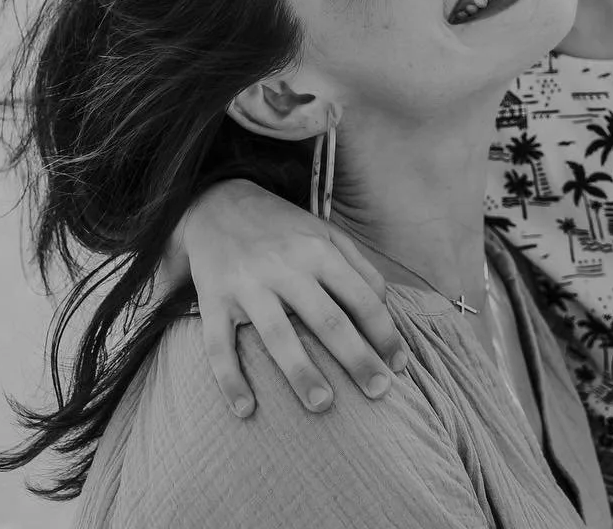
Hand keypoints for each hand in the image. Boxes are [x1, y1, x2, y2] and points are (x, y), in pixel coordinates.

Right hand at [181, 179, 410, 416]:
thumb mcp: (324, 232)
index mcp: (317, 250)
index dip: (384, 332)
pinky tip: (246, 410)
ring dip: (300, 372)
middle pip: (326, 319)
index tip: (399, 365)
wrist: (216, 202)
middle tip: (378, 392)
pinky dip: (230, 379)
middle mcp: (284, 265)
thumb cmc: (282, 227)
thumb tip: (386, 306)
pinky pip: (219, 345)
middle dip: (355, 358)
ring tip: (322, 406)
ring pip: (276, 334)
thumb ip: (358, 265)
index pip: (360, 296)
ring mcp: (247, 283)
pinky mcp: (213, 299)